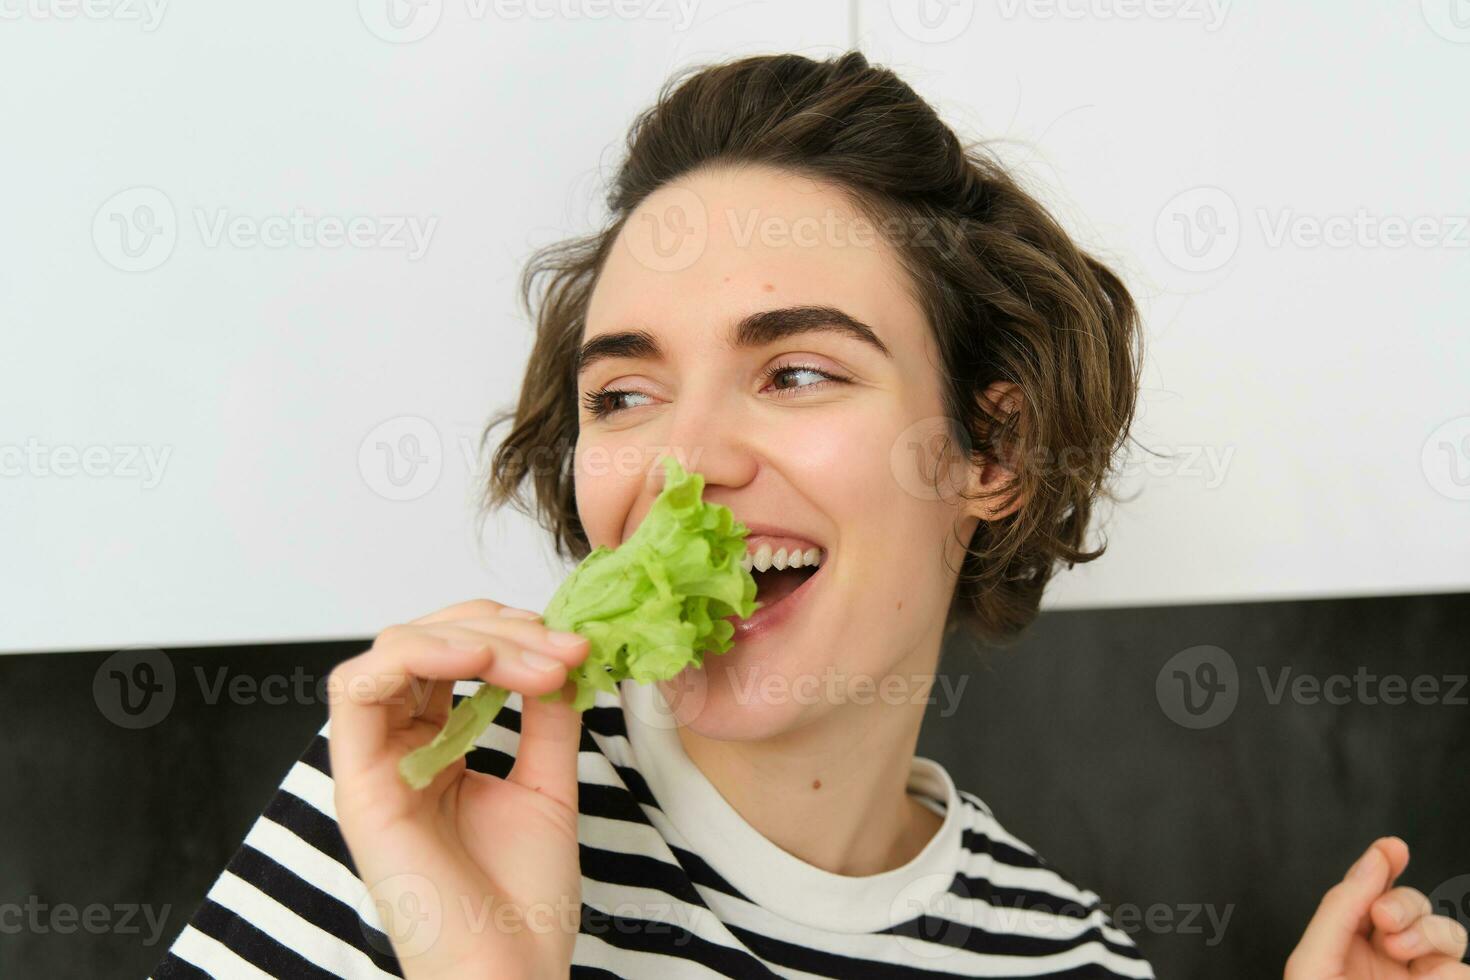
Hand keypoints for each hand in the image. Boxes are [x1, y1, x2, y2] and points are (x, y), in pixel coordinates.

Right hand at [328, 598, 590, 979]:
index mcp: (435, 746)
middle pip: (424, 640)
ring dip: (468, 636)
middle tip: (564, 649)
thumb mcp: (548, 785)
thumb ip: (547, 716)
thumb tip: (560, 649)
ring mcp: (374, 764)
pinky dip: (416, 654)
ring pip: (391, 650)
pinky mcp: (357, 785)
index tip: (574, 645)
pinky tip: (478, 660)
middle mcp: (397, 748)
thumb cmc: (522, 902)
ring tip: (534, 660)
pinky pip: (356, 689)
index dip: (509, 630)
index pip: (452, 651)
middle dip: (500, 628)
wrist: (511, 975)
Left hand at [1286, 836, 1468, 979]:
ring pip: (1447, 932)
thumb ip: (1340, 910)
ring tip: (1402, 953)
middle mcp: (1386, 959)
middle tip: (1383, 920)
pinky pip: (1465, 971)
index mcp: (1346, 944)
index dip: (1383, 864)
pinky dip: (1449, 972)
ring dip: (1430, 934)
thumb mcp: (1314, 961)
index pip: (1368, 894)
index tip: (1393, 847)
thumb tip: (1374, 859)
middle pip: (1412, 904)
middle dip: (1403, 902)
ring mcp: (1419, 976)